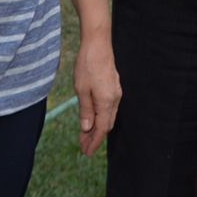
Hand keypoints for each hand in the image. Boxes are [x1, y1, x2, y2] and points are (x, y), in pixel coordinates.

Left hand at [73, 34, 120, 155]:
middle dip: (95, 137)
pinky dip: (100, 117)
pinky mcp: (113, 87)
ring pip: (108, 117)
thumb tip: (87, 128)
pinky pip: (108, 108)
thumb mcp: (81, 89)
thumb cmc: (88, 65)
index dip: (94, 141)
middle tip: (83, 146)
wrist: (98, 44)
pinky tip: (91, 118)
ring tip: (85, 135)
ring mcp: (116, 93)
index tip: (86, 152)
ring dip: (97, 127)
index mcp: (107, 101)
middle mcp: (114, 99)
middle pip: (107, 125)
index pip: (102, 128)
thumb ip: (85, 110)